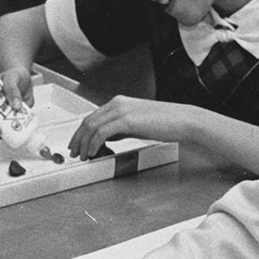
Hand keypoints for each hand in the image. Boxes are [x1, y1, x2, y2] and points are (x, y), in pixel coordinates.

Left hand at [67, 96, 190, 159]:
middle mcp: (117, 103)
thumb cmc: (165, 123)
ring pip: (92, 126)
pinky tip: (94, 152)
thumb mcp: (137, 124)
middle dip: (77, 139)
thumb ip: (120, 128)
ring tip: (83, 156)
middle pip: (88, 121)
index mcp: (119, 102)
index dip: (81, 132)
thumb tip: (107, 138)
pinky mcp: (127, 119)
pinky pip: (102, 132)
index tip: (77, 145)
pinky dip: (94, 143)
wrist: (183, 120)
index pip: (92, 116)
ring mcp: (121, 110)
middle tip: (74, 153)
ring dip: (84, 143)